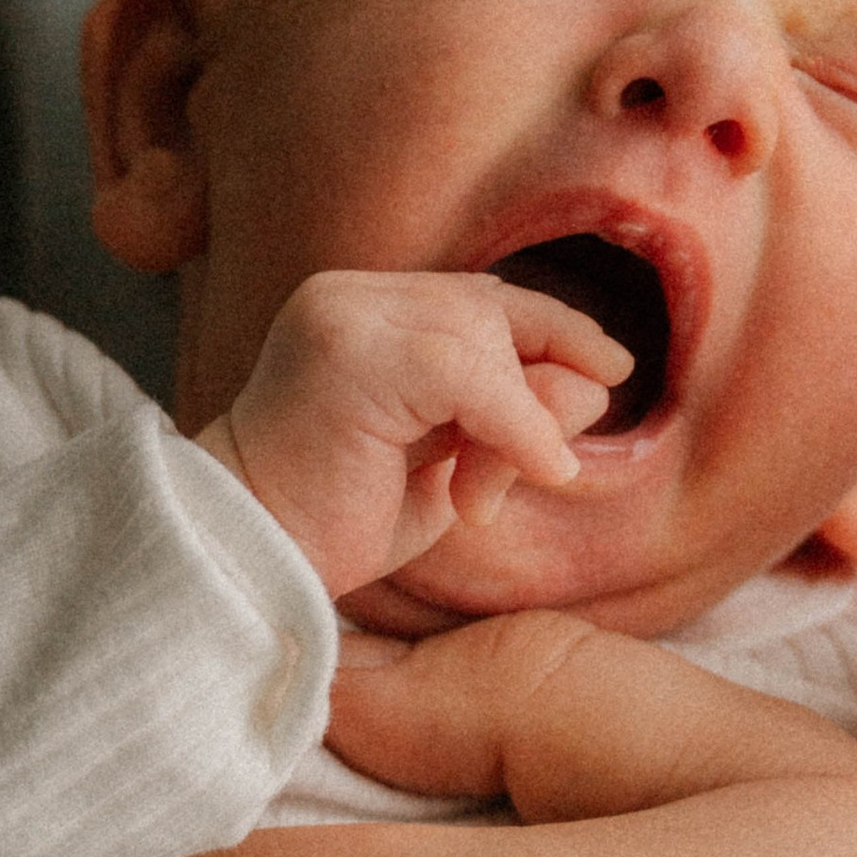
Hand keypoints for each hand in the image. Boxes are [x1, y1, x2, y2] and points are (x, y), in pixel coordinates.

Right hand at [199, 268, 629, 596]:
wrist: (246, 561)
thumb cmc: (335, 525)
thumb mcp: (445, 463)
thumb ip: (510, 417)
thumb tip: (596, 381)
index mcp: (360, 310)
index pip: (479, 299)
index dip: (553, 330)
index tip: (610, 370)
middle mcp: (347, 295)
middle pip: (492, 309)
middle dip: (532, 387)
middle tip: (520, 476)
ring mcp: (343, 315)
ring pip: (486, 336)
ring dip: (513, 422)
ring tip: (476, 498)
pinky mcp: (351, 352)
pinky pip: (471, 373)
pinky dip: (514, 426)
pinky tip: (517, 480)